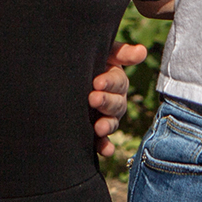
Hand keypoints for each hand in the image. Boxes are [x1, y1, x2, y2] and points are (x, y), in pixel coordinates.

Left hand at [89, 41, 147, 158]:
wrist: (59, 77)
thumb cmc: (84, 62)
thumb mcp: (102, 53)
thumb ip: (121, 52)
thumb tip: (142, 51)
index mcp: (115, 81)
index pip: (118, 82)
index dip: (110, 83)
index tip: (97, 82)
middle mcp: (113, 100)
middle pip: (117, 103)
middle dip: (106, 102)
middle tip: (93, 99)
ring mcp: (105, 117)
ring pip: (112, 122)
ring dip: (107, 125)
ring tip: (99, 127)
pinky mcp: (95, 133)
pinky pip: (103, 142)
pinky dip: (105, 146)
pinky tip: (106, 150)